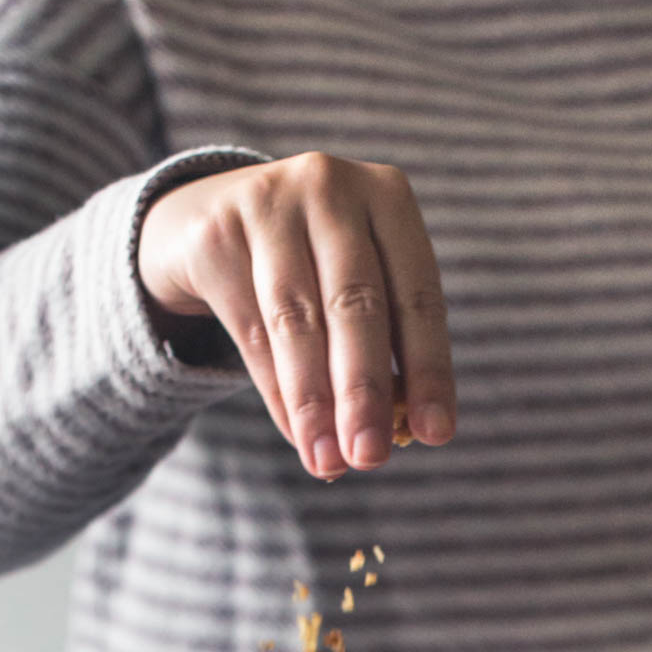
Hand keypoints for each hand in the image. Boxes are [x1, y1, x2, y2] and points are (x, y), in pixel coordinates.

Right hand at [137, 152, 454, 477]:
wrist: (215, 213)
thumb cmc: (315, 263)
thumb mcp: (359, 283)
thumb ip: (382, 345)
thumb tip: (398, 436)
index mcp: (388, 198)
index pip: (417, 296)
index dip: (429, 369)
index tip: (436, 434)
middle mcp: (330, 189)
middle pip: (355, 306)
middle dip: (365, 392)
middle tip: (372, 459)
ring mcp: (268, 203)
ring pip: (297, 320)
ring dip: (315, 402)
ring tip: (329, 462)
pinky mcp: (217, 234)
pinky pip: (252, 329)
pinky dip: (278, 391)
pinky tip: (299, 435)